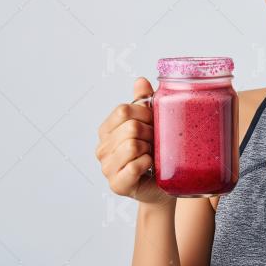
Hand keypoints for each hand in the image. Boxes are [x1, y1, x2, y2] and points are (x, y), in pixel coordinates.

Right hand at [95, 78, 171, 206]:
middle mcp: (102, 148)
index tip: (155, 122)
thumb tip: (140, 80)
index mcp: (107, 129)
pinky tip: (150, 167)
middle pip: (130, 127)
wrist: (163, 185)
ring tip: (154, 154)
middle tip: (157, 142)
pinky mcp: (117, 184)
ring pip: (132, 146)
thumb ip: (145, 101)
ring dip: (150, 149)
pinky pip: (135, 166)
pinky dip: (148, 164)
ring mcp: (106, 168)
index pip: (123, 109)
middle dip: (151, 133)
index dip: (145, 113)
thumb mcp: (152, 123)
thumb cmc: (157, 152)